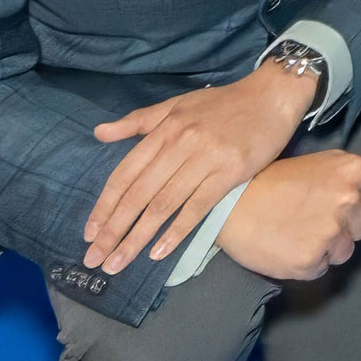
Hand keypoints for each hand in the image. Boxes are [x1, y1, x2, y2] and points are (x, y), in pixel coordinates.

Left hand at [80, 59, 321, 268]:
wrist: (272, 96)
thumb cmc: (223, 103)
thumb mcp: (177, 104)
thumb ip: (138, 121)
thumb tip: (98, 133)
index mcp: (164, 128)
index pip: (125, 173)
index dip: (105, 206)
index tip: (88, 234)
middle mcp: (180, 143)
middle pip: (139, 194)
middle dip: (114, 231)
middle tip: (94, 259)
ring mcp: (206, 159)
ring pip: (163, 205)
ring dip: (137, 238)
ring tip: (118, 263)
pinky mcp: (230, 172)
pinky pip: (197, 207)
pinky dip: (176, 232)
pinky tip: (158, 252)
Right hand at [209, 145, 360, 283]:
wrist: (232, 205)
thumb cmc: (273, 181)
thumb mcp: (321, 162)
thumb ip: (357, 176)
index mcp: (353, 172)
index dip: (356, 204)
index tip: (334, 204)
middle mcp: (348, 201)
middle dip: (342, 227)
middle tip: (310, 218)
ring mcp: (331, 233)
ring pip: (344, 251)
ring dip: (326, 247)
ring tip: (297, 232)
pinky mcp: (311, 261)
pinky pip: (321, 268)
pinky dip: (308, 262)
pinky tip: (288, 246)